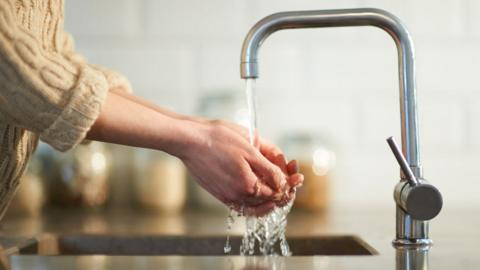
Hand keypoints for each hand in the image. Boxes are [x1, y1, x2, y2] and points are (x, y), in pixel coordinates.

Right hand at [181, 120, 302, 215]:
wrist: (189, 140)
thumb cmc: (218, 139)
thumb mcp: (250, 148)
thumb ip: (269, 168)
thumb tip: (283, 183)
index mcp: (248, 185)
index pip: (278, 192)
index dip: (290, 183)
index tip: (297, 174)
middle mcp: (238, 196)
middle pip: (269, 200)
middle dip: (284, 188)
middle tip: (294, 177)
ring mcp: (227, 197)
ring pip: (256, 204)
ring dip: (271, 195)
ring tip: (280, 183)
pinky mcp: (219, 194)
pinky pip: (242, 204)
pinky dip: (255, 200)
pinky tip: (260, 190)